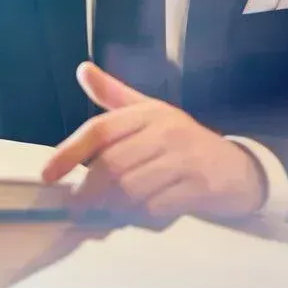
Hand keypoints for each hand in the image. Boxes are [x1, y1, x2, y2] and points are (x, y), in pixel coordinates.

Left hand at [41, 62, 264, 222]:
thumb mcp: (150, 112)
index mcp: (148, 113)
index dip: (69, 152)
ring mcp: (185, 158)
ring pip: (132, 189)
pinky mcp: (200, 186)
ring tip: (103, 217)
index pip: (100, 130)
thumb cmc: (184, 141)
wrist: (239, 168)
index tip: (47, 175)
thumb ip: (113, 96)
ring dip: (112, 208)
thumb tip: (83, 69)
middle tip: (76, 208)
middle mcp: (166, 131)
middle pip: (112, 165)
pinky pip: (157, 208)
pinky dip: (140, 218)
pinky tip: (137, 219)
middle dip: (88, 191)